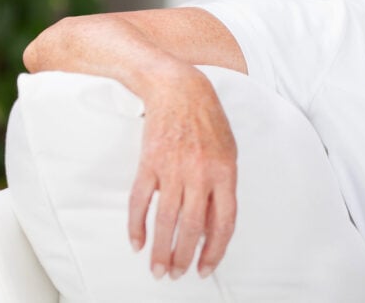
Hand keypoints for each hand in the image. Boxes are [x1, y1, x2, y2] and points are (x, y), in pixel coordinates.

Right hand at [128, 70, 237, 279]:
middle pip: (193, 226)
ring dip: (161, 250)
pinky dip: (136, 225)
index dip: (215, 249)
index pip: (225, 222)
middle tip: (176, 275)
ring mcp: (173, 169)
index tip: (207, 268)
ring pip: (166, 220)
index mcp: (226, 172)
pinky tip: (136, 242)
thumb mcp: (228, 152)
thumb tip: (213, 228)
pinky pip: (140, 201)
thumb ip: (222, 189)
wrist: (180, 89)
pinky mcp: (149, 163)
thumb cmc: (208, 121)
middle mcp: (201, 173)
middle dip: (184, 257)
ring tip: (158, 270)